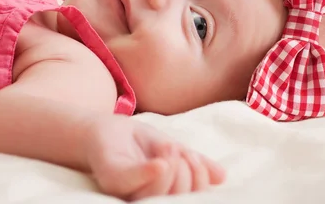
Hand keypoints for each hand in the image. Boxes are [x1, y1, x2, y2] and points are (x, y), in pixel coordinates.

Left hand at [85, 115, 225, 200]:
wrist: (103, 128)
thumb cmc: (136, 143)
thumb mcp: (172, 148)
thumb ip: (193, 160)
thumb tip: (222, 176)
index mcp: (161, 195)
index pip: (189, 198)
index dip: (199, 181)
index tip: (196, 158)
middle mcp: (143, 199)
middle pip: (175, 199)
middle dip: (186, 174)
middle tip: (178, 151)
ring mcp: (125, 192)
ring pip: (157, 194)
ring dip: (171, 168)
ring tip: (167, 147)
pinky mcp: (110, 179)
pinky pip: (131, 181)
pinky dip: (148, 173)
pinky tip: (160, 162)